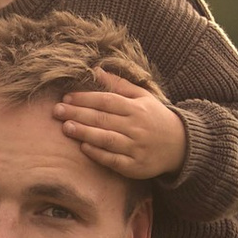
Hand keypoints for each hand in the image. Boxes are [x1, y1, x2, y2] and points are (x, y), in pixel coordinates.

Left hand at [56, 69, 187, 183]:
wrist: (180, 146)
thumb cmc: (155, 118)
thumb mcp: (142, 97)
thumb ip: (119, 85)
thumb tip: (96, 70)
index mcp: (137, 108)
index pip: (107, 101)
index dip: (85, 98)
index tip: (67, 97)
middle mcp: (136, 127)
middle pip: (103, 119)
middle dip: (78, 114)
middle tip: (57, 111)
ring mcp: (136, 148)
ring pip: (107, 139)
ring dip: (85, 133)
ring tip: (66, 127)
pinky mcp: (135, 166)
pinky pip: (114, 160)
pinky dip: (98, 154)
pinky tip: (84, 147)